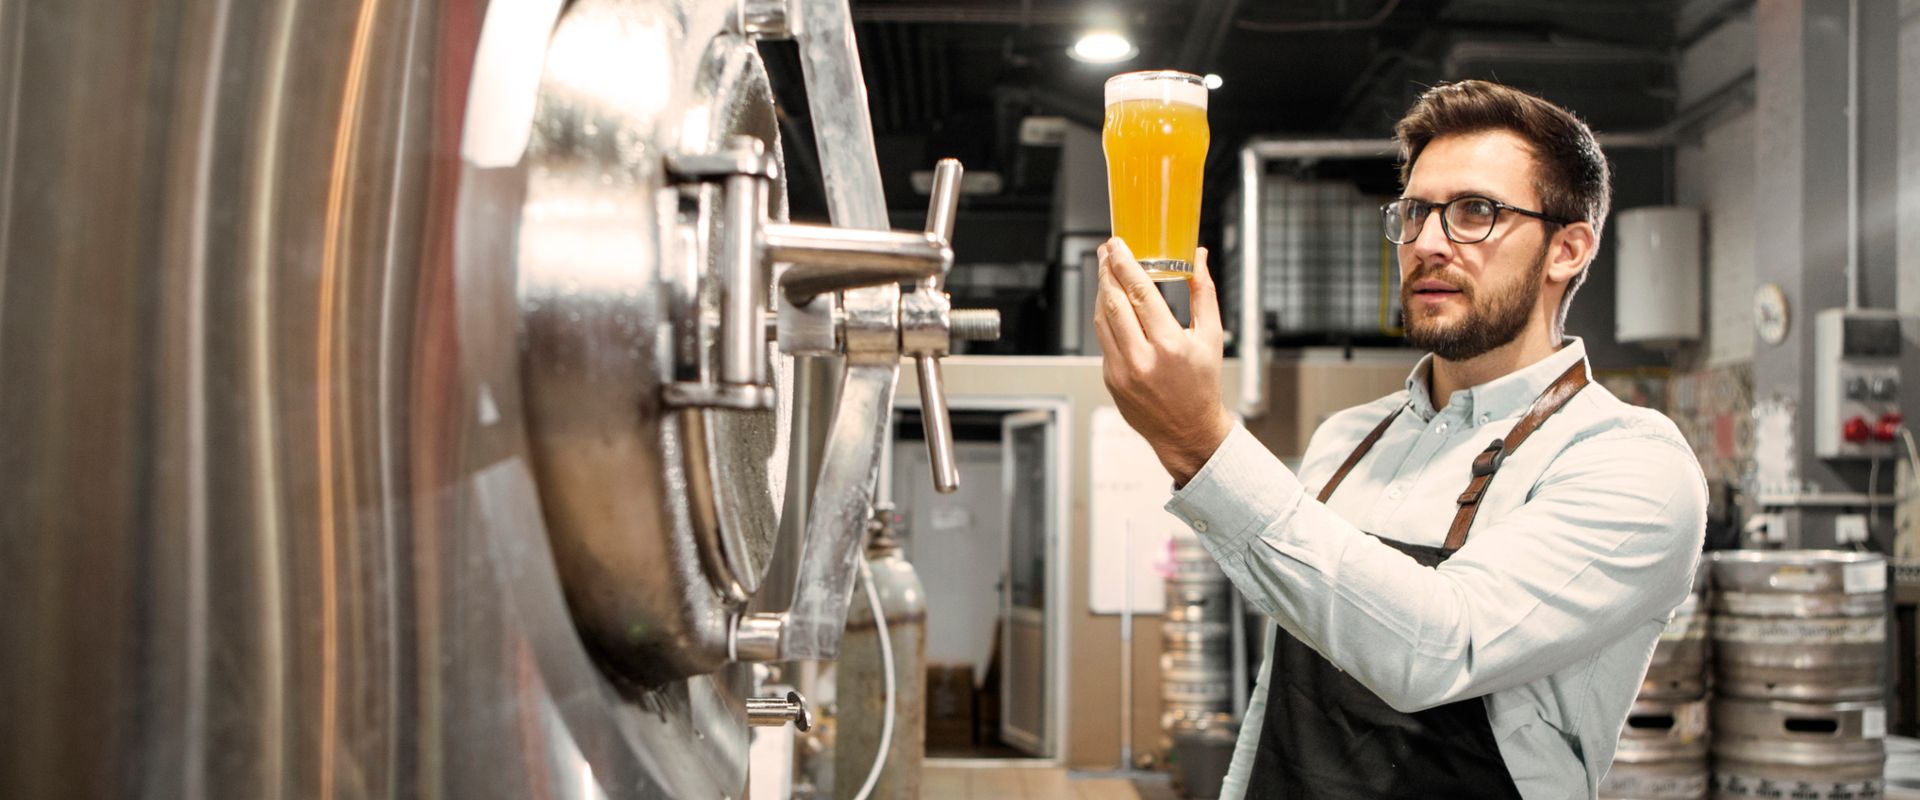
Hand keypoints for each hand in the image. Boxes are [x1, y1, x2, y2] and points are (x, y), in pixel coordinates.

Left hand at [1093, 238, 1234, 485]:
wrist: (1188, 431)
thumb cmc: (1202, 383)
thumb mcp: (1212, 337)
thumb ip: (1204, 293)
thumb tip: (1197, 256)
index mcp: (1170, 345)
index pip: (1141, 293)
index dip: (1125, 265)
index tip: (1117, 245)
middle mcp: (1142, 359)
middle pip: (1114, 302)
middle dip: (1107, 271)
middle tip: (1106, 250)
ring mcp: (1122, 371)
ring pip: (1102, 320)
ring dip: (1102, 291)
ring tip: (1106, 271)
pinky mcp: (1110, 380)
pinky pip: (1103, 340)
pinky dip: (1105, 317)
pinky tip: (1110, 302)